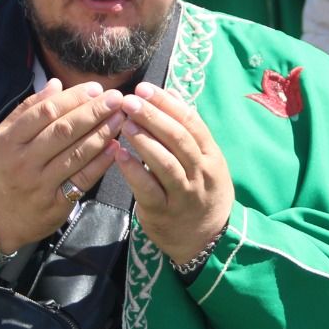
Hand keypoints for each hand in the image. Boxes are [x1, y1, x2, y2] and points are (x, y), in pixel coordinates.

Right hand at [0, 80, 127, 254]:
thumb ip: (25, 111)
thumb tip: (55, 85)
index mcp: (9, 141)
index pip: (45, 112)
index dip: (73, 98)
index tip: (95, 89)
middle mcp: (24, 161)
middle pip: (63, 131)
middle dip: (93, 112)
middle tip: (116, 99)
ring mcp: (40, 184)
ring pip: (75, 155)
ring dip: (101, 135)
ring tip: (120, 119)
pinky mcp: (54, 205)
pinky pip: (81, 181)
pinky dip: (100, 164)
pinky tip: (115, 149)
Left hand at [111, 83, 234, 264]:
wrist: (208, 240)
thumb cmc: (200, 194)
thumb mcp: (205, 163)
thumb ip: (187, 136)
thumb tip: (166, 99)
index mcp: (211, 156)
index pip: (191, 122)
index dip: (167, 103)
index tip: (144, 88)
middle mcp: (201, 173)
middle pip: (178, 139)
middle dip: (153, 116)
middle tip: (129, 100)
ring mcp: (183, 194)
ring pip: (165, 163)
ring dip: (143, 140)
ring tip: (124, 123)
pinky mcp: (164, 212)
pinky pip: (147, 188)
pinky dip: (132, 170)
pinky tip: (118, 154)